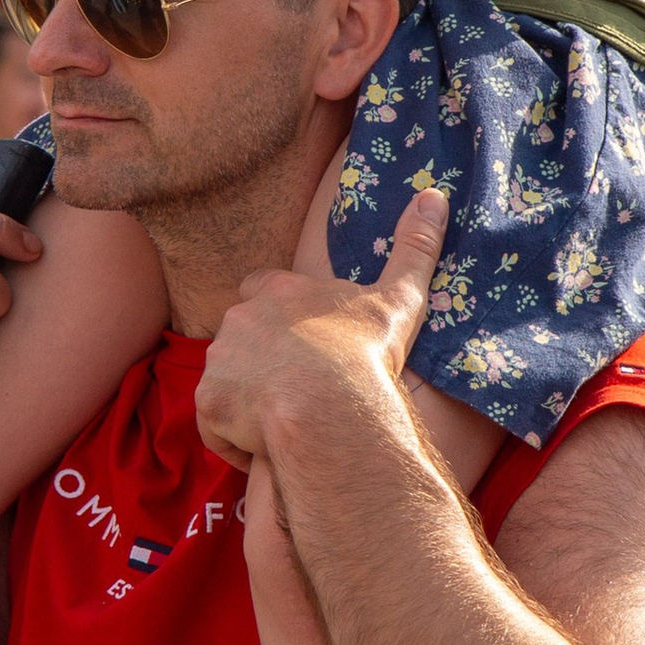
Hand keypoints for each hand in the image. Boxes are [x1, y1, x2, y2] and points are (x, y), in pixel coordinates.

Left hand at [193, 188, 446, 468]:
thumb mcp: (398, 298)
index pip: (260, 288)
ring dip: (247, 401)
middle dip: (260, 360)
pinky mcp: (208, 404)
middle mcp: (239, 319)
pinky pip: (216, 427)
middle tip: (298, 389)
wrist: (329, 406)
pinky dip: (236, 441)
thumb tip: (435, 194)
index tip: (300, 340)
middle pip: (239, 338)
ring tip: (288, 423)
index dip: (275, 313)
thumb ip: (414, 247)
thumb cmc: (365, 353)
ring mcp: (219, 361)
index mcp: (278, 291)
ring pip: (226, 382)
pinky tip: (269, 450)